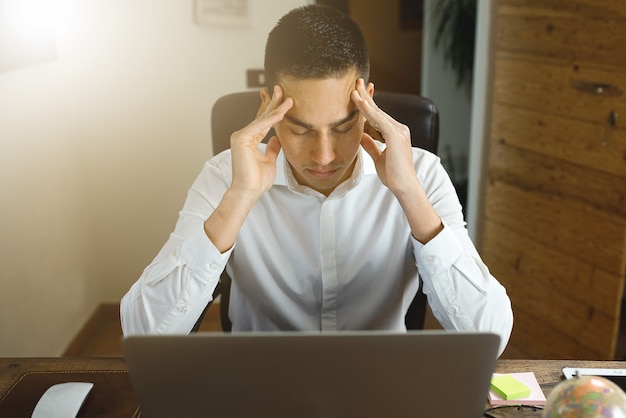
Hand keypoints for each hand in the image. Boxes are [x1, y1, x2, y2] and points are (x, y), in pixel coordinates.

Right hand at [229, 85, 292, 198]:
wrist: (249, 191)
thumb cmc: (257, 180)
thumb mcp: (269, 160)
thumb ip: (272, 148)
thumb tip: (277, 138)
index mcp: (250, 139)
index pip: (263, 120)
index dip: (272, 109)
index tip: (281, 98)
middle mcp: (243, 134)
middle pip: (262, 115)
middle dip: (272, 101)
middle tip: (280, 87)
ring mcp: (240, 135)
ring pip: (262, 118)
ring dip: (276, 107)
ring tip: (287, 97)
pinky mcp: (241, 138)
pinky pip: (260, 126)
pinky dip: (272, 119)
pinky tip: (282, 111)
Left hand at [351, 78, 417, 195]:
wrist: (404, 187)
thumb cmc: (393, 175)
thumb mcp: (378, 158)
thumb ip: (371, 145)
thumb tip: (362, 136)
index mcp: (394, 133)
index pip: (378, 115)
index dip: (367, 104)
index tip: (357, 93)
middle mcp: (398, 128)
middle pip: (378, 109)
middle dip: (366, 95)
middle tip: (356, 81)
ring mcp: (398, 131)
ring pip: (377, 112)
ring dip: (364, 100)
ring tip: (353, 89)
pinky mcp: (396, 136)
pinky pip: (379, 120)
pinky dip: (368, 110)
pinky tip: (359, 102)